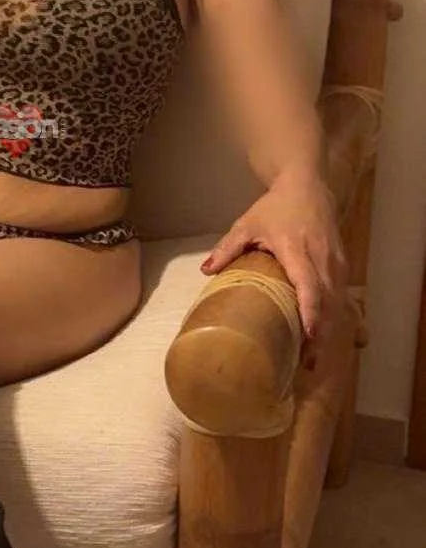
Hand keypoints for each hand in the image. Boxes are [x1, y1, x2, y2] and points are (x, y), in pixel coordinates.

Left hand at [199, 172, 347, 369]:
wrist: (308, 186)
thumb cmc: (276, 207)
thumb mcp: (247, 223)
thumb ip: (228, 248)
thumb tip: (205, 271)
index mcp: (297, 250)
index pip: (309, 285)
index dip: (311, 312)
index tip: (309, 336)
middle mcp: (322, 258)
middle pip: (328, 302)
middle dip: (321, 333)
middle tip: (307, 362)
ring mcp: (336, 262)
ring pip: (338, 301)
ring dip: (330, 329)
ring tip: (314, 356)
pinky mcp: (343, 264)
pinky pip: (342, 295)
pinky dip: (336, 316)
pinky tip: (326, 335)